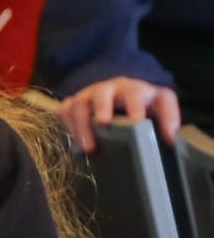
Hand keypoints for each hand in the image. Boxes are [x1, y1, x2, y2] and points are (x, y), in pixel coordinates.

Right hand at [59, 77, 180, 152]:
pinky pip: (65, 109)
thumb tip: (172, 139)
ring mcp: (88, 95)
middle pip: (101, 94)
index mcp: (132, 88)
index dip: (134, 106)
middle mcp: (108, 89)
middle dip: (101, 107)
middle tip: (103, 123)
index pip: (133, 94)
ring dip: (81, 125)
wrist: (121, 88)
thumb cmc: (143, 100)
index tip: (137, 122)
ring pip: (79, 104)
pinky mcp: (75, 102)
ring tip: (88, 148)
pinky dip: (67, 124)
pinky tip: (75, 142)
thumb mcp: (161, 102)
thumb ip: (169, 117)